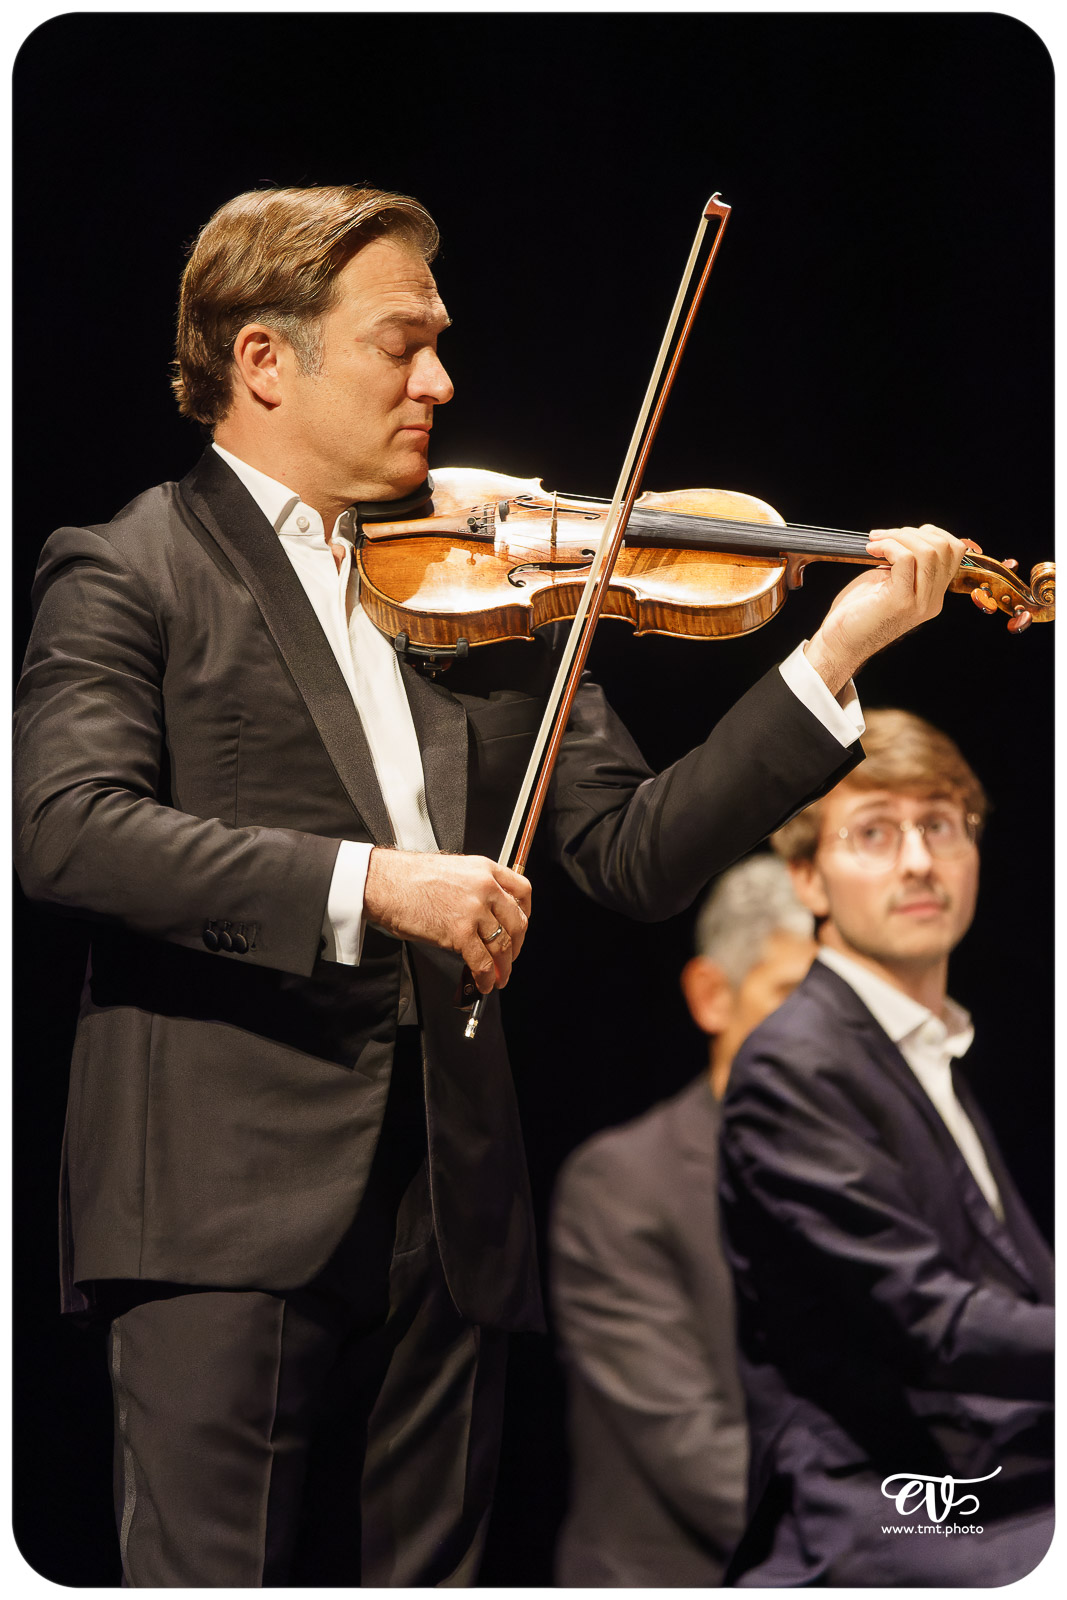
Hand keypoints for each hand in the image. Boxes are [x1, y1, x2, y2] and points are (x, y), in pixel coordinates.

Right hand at [363, 849, 531, 993]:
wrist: (384, 883)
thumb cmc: (408, 877)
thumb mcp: (453, 870)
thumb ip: (475, 887)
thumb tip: (486, 915)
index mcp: (485, 869)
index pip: (522, 891)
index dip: (527, 913)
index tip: (521, 927)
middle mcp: (485, 888)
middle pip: (517, 923)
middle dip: (516, 947)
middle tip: (511, 959)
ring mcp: (474, 910)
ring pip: (501, 946)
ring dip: (503, 967)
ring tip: (499, 978)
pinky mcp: (459, 932)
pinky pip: (482, 961)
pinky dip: (486, 977)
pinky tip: (484, 982)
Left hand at [804, 524, 963, 693]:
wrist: (840, 642)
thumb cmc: (857, 611)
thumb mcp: (888, 581)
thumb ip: (906, 562)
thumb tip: (908, 535)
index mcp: (932, 594)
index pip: (954, 552)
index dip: (931, 533)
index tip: (902, 534)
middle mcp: (932, 600)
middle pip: (944, 548)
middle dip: (912, 533)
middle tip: (882, 537)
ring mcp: (919, 602)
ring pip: (928, 552)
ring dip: (898, 537)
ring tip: (875, 543)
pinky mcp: (901, 601)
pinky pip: (906, 559)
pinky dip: (888, 546)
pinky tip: (871, 551)